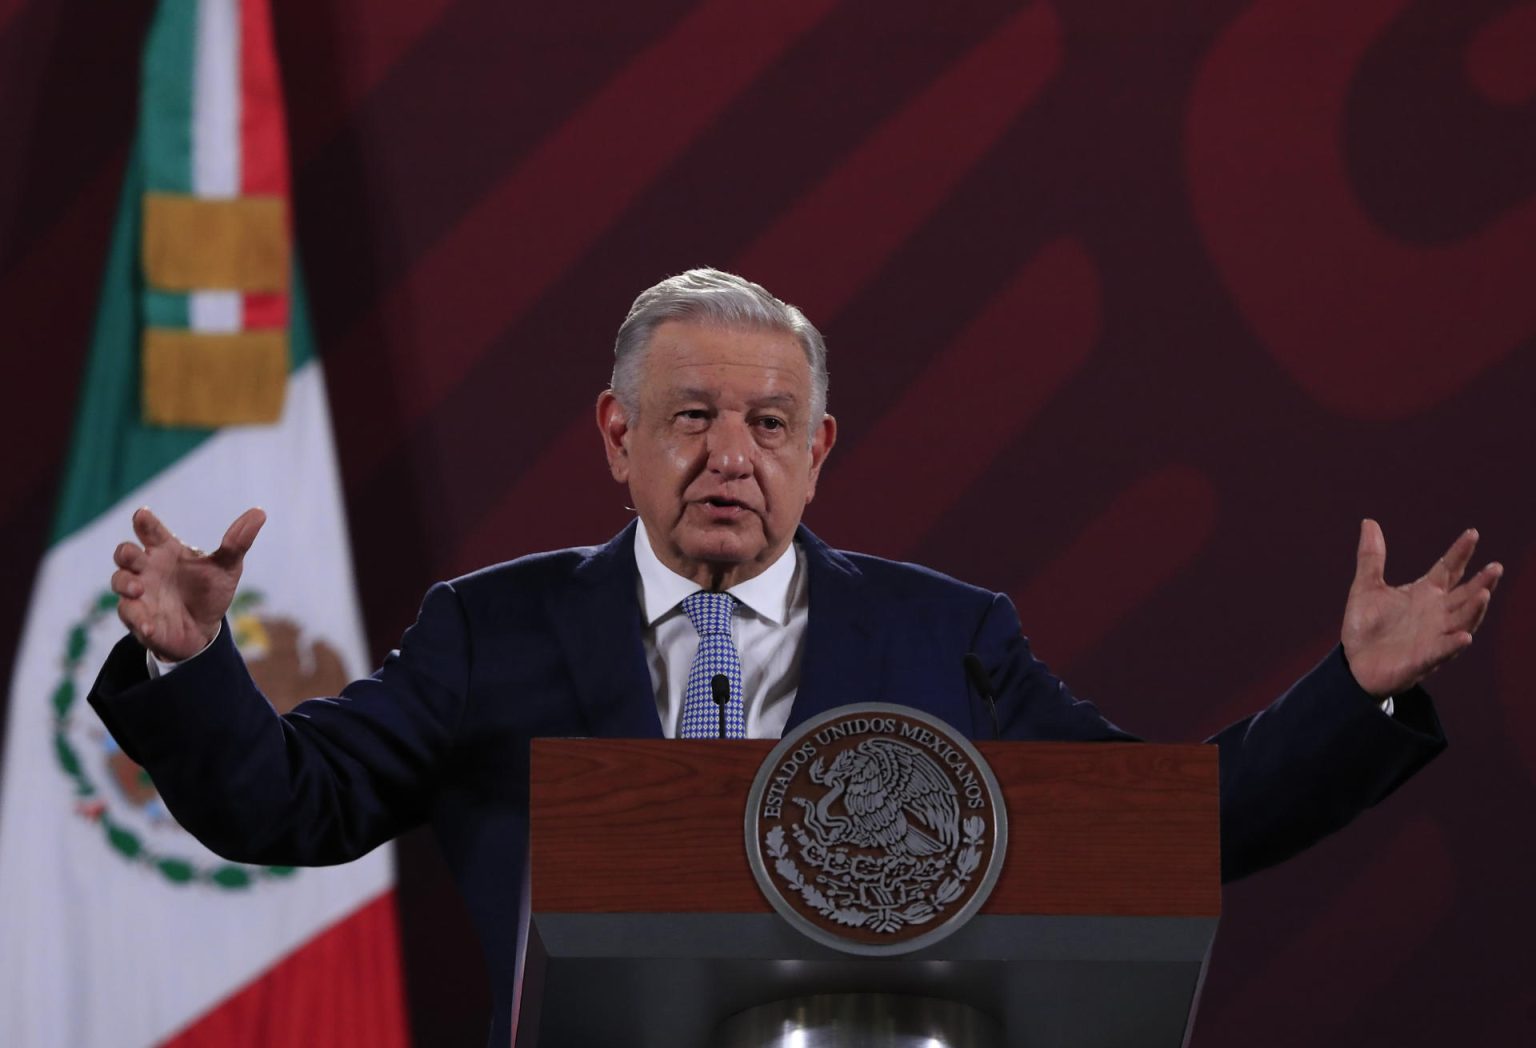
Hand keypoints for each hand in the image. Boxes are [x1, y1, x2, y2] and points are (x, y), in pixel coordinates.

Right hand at [111, 507, 266, 661]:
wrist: (204, 629)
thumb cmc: (210, 591)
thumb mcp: (227, 567)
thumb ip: (237, 542)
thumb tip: (260, 512)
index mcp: (166, 550)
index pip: (150, 531)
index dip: (144, 522)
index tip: (143, 515)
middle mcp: (148, 568)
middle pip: (125, 553)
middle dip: (125, 552)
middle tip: (135, 555)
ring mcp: (139, 592)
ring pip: (118, 581)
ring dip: (125, 583)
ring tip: (139, 588)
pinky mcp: (138, 617)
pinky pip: (129, 615)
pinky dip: (138, 619)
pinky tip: (150, 625)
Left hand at [1341, 519, 1501, 697]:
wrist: (1355, 663)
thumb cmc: (1366, 626)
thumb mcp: (1366, 587)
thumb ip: (1371, 557)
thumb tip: (1369, 521)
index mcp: (1424, 594)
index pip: (1448, 569)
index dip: (1460, 552)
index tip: (1472, 533)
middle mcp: (1436, 613)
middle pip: (1465, 594)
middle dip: (1481, 582)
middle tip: (1495, 567)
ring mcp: (1433, 636)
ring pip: (1462, 621)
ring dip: (1474, 609)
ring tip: (1484, 593)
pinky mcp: (1424, 659)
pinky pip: (1442, 651)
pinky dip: (1453, 644)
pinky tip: (1464, 636)